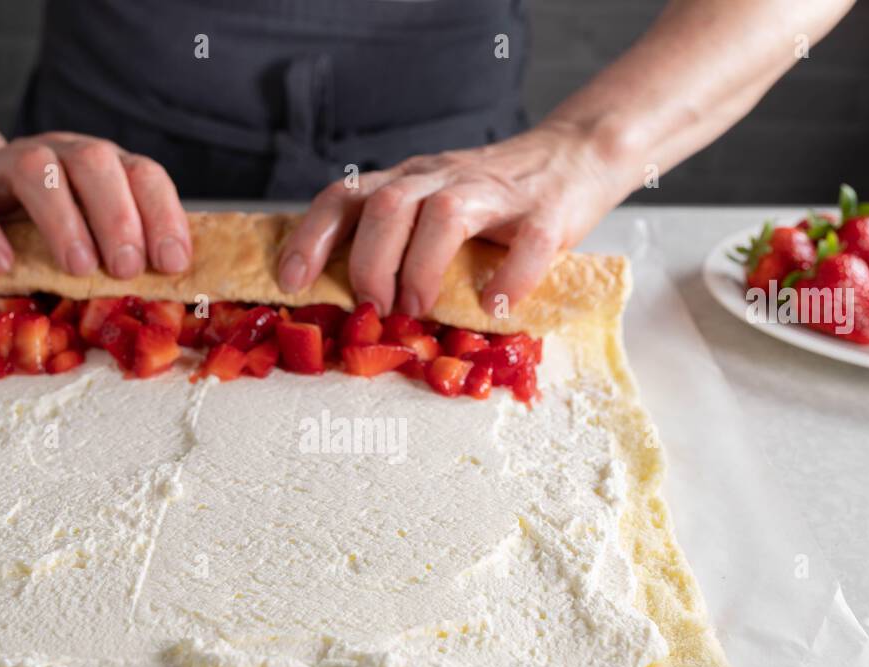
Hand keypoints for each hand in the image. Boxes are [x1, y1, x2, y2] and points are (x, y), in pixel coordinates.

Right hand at [0, 132, 191, 278]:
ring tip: (78, 268)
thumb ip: (124, 255)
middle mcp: (62, 154)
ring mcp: (8, 162)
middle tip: (126, 269)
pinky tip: (3, 266)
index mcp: (106, 166)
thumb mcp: (92, 235)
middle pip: (95, 163)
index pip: (143, 175)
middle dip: (117, 218)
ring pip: (36, 171)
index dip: (163, 217)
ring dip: (62, 221)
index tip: (171, 264)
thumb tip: (165, 295)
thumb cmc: (46, 226)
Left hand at [277, 123, 618, 316]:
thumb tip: (347, 303)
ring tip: (417, 310)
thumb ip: (396, 239)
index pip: (346, 196)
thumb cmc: (495, 199)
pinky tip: (496, 307)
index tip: (291, 281)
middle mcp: (442, 178)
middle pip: (387, 205)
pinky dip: (509, 280)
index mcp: (409, 181)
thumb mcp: (432, 205)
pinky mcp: (548, 211)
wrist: (577, 155)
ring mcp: (496, 192)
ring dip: (420, 268)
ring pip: (443, 214)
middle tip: (373, 309)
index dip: (312, 236)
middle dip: (369, 262)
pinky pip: (527, 244)